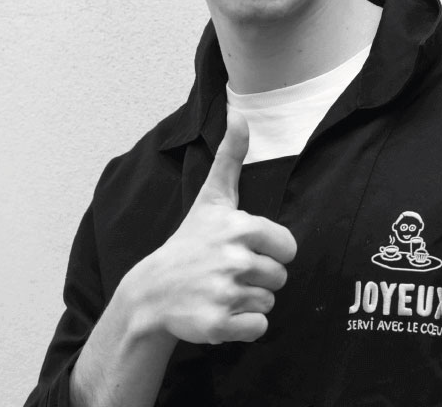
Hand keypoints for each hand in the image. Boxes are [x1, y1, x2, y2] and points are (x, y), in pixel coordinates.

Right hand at [126, 111, 296, 343]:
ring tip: (223, 290)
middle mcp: (234, 259)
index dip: (272, 250)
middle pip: (280, 277)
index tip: (246, 248)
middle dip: (260, 277)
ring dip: (251, 300)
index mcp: (241, 227)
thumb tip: (240, 113)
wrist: (153, 291)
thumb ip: (231, 156)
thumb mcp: (213, 197)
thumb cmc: (191, 241)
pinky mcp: (217, 325)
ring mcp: (224, 293)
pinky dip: (246, 326)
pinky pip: (258, 328)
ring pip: (269, 302)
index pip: (288, 247)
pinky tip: (223, 312)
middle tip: (230, 272)